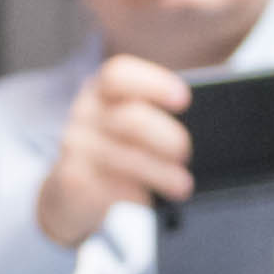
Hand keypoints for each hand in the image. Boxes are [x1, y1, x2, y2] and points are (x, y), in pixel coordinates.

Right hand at [32, 52, 200, 249]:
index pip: (119, 74)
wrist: (69, 192)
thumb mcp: (129, 125)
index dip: (154, 84)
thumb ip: (154, 115)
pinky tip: (148, 199)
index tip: (184, 100)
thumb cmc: (114, 150)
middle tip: (186, 153)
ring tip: (182, 185)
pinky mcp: (71, 179)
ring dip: (161, 174)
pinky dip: (137, 195)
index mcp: (102, 90)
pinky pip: (112, 187)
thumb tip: (204, 123)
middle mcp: (84, 112)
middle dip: (167, 138)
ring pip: (125, 159)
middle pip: (130, 119)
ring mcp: (76, 145)